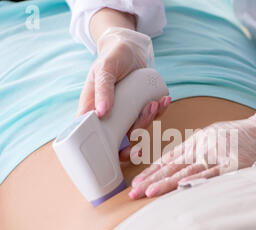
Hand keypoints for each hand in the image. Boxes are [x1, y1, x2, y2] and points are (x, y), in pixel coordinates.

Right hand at [77, 26, 170, 160]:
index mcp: (92, 112)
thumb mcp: (105, 69)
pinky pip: (150, 118)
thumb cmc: (112, 57)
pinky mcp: (138, 110)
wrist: (129, 48)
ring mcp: (124, 115)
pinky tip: (163, 100)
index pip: (94, 140)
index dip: (106, 154)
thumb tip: (101, 113)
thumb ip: (103, 89)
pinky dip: (159, 112)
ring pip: (137, 131)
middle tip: (143, 133)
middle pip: (119, 142)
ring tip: (153, 103)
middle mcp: (108, 118)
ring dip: (148, 121)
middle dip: (135, 141)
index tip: (123, 154)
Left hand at [128, 96, 255, 198]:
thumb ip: (198, 153)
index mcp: (198, 141)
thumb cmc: (243, 137)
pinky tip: (180, 188)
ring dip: (166, 183)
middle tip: (132, 193)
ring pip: (188, 171)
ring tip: (147, 194)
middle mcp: (204, 145)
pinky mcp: (235, 164)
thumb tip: (179, 171)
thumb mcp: (215, 139)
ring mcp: (219, 154)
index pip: (170, 159)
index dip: (151, 171)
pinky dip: (195, 182)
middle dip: (151, 180)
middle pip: (173, 166)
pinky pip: (213, 174)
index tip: (136, 183)